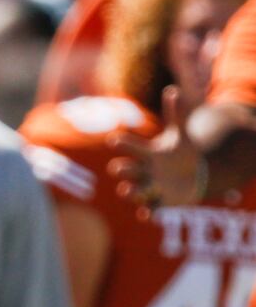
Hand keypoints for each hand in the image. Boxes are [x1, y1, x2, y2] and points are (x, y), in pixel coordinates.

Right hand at [111, 87, 203, 213]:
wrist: (192, 176)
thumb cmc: (182, 153)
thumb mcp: (181, 135)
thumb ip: (176, 115)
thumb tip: (173, 90)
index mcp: (147, 154)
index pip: (130, 147)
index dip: (122, 143)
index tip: (114, 139)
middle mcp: (143, 172)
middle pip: (127, 171)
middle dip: (122, 170)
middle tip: (117, 168)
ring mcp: (150, 188)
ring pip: (135, 192)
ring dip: (131, 192)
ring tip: (127, 191)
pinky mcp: (160, 203)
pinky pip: (150, 210)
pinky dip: (148, 214)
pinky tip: (147, 216)